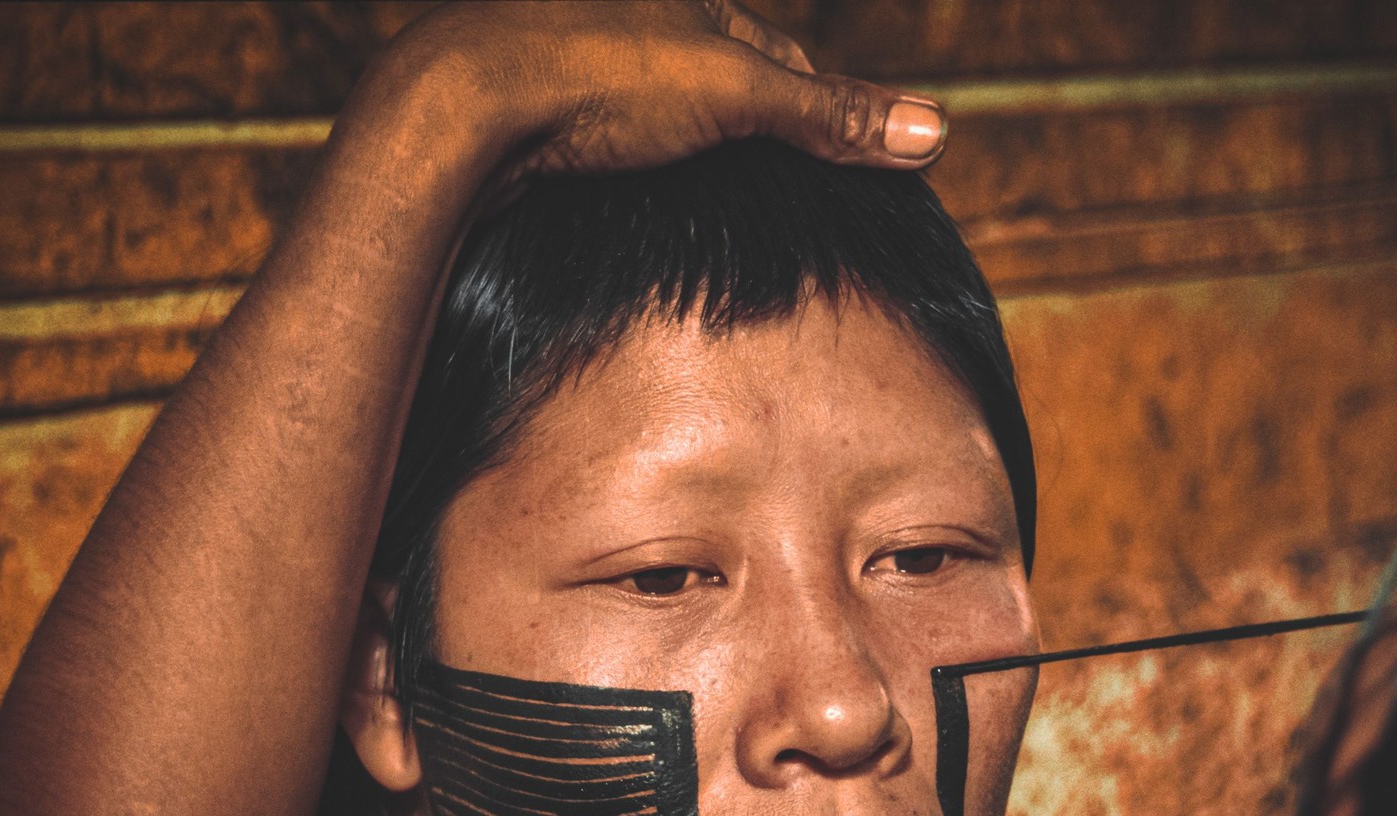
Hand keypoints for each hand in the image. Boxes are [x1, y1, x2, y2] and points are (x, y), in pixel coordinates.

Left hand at [362, 0, 946, 196]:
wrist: (459, 107)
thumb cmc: (593, 76)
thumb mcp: (732, 91)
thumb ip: (830, 114)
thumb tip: (937, 132)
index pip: (776, 53)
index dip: (818, 106)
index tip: (854, 156)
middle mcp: (628, 15)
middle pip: (717, 78)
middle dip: (754, 128)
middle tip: (793, 188)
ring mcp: (578, 59)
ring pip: (658, 113)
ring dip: (690, 156)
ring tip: (723, 211)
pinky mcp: (536, 111)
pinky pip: (608, 142)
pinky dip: (637, 176)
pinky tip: (642, 215)